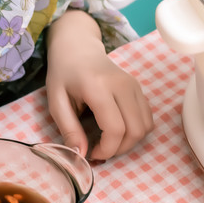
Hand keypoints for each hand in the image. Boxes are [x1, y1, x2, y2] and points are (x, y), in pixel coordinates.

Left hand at [46, 11, 152, 158]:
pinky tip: (118, 130)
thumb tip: (81, 154)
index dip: (107, 149)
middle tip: (100, 150)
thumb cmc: (64, 75)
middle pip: (135, 130)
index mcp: (98, 87)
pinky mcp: (139, 88)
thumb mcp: (56, 102)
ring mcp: (134, 86)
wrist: (78, 48)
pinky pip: (147, 119)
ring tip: (109, 141)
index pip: (115, 128)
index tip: (92, 154)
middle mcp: (122, 85)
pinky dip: (136, 131)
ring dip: (129, 142)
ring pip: (145, 127)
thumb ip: (68, 129)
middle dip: (119, 149)